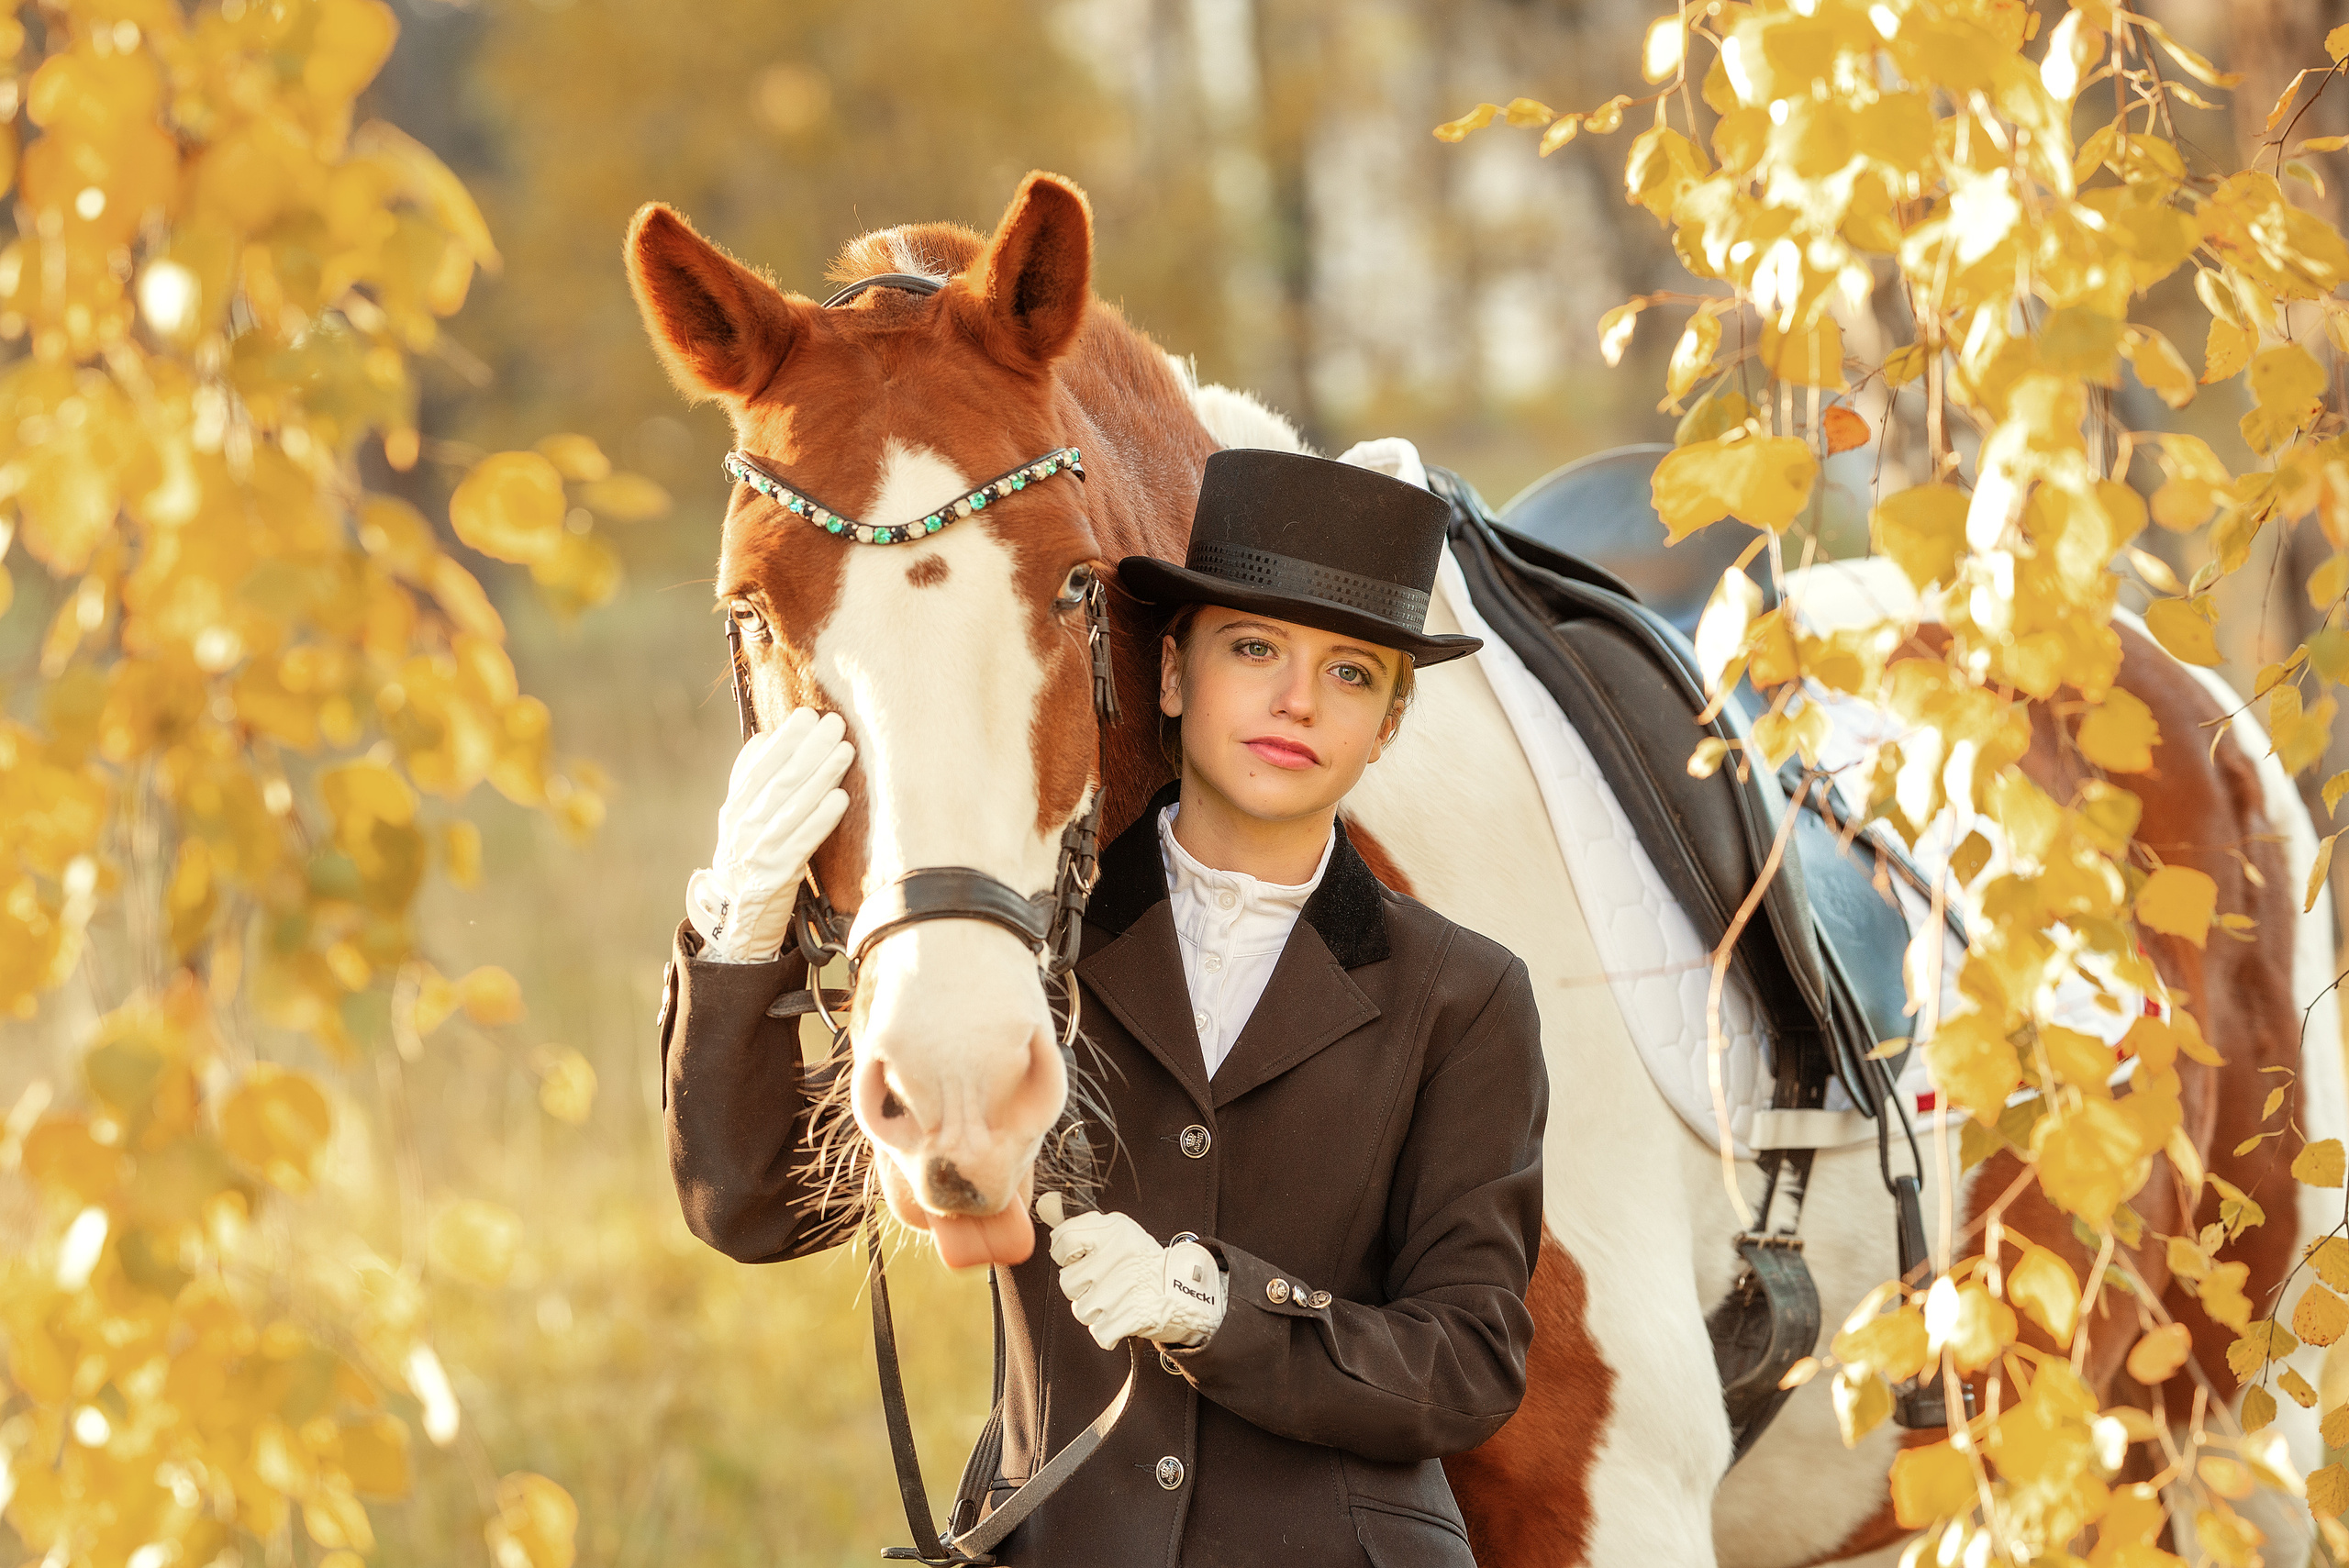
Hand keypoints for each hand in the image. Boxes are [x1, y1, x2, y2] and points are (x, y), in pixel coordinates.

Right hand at [686, 709, 853, 961]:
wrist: (737, 920)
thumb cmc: (749, 860)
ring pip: (791, 808)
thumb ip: (750, 782)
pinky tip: (840, 799)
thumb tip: (765, 737)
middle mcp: (742, 828)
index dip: (783, 740)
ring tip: (844, 752)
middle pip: (779, 782)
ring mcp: (758, 852)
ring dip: (820, 777)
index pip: (758, 767)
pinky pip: (801, 843)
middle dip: (809, 750)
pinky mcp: (777, 877)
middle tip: (835, 724)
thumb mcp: (741, 821)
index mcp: (734, 809)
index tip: (806, 716)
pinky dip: (820, 820)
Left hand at [1050, 1210, 1225, 1350]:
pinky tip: (1121, 1315)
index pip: (1062, 1241)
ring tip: (1116, 1298)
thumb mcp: (1118, 1230)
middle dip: (1082, 1287)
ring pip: (1081, 1310)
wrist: (1181, 1290)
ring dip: (1096, 1309)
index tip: (1079, 1258)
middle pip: (1067, 1282)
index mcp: (1112, 1233)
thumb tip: (1047, 1207)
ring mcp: (1119, 1292)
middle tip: (1104, 1281)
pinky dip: (1108, 1330)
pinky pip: (1098, 1332)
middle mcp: (1114, 1259)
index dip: (1066, 1254)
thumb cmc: (1142, 1260)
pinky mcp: (1127, 1319)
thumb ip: (1082, 1225)